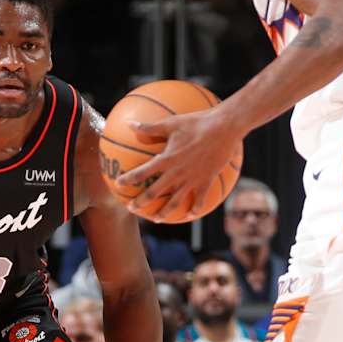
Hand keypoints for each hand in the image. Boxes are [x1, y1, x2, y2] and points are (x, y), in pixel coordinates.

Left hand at [121, 109, 243, 219]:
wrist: (224, 129)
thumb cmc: (197, 122)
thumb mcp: (171, 123)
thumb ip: (150, 127)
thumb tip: (130, 125)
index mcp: (167, 160)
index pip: (142, 173)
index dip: (129, 179)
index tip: (118, 184)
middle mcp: (177, 174)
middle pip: (155, 193)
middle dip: (140, 202)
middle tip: (130, 208)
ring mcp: (192, 180)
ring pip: (175, 202)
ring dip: (164, 213)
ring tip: (156, 219)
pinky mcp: (206, 182)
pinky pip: (199, 200)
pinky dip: (194, 209)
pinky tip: (190, 215)